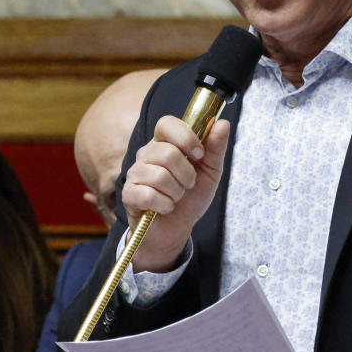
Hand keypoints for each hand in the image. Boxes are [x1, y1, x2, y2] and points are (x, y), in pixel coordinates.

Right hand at [121, 115, 229, 272]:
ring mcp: (135, 173)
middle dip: (186, 175)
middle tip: (188, 185)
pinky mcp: (129, 194)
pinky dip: (165, 205)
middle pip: (167, 153)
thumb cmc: (191, 197)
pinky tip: (165, 207)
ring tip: (176, 197)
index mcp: (165, 143)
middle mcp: (146, 154)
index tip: (199, 154)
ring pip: (159, 176)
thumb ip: (216, 148)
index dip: (185, 137)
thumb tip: (223, 123)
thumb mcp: (210, 172)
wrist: (177, 228)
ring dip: (177, 192)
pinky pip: (149, 195)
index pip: (166, 124)